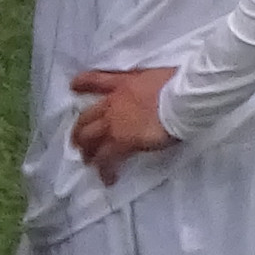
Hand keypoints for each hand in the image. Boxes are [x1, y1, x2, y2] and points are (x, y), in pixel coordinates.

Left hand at [67, 66, 176, 182]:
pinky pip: (106, 159)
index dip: (82, 84)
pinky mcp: (122, 142)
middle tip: (78, 143)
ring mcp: (114, 123)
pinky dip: (105, 170)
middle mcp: (113, 104)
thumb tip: (151, 90)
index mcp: (122, 84)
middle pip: (86, 118)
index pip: (95, 80)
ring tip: (89, 163)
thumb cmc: (176, 84)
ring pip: (89, 140)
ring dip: (88, 152)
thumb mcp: (154, 76)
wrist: (181, 98)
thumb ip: (144, 83)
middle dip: (79, 132)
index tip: (73, 86)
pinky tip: (108, 179)